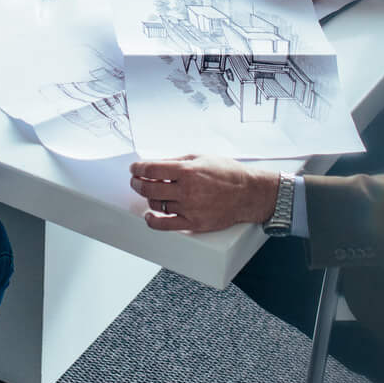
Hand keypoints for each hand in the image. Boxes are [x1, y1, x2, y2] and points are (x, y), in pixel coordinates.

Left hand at [129, 157, 278, 232]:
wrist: (248, 193)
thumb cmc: (228, 174)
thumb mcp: (201, 157)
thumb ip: (177, 160)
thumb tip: (155, 163)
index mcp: (188, 170)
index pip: (151, 169)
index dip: (138, 168)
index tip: (135, 169)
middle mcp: (187, 190)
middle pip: (149, 188)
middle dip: (137, 183)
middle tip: (136, 181)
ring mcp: (189, 208)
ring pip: (156, 204)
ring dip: (149, 198)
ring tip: (151, 193)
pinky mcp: (194, 223)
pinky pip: (165, 225)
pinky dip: (153, 221)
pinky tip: (150, 216)